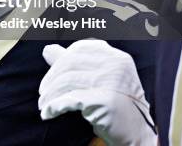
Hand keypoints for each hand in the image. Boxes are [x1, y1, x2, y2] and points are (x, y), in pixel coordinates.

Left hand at [38, 40, 156, 145]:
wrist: (138, 134)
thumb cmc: (117, 105)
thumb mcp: (100, 78)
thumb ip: (75, 62)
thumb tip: (47, 49)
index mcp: (116, 57)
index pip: (81, 48)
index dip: (62, 58)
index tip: (53, 74)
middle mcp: (116, 66)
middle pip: (71, 63)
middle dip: (51, 78)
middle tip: (43, 92)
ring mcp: (111, 83)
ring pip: (67, 82)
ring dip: (50, 95)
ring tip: (44, 104)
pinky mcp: (104, 101)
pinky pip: (70, 100)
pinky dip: (54, 106)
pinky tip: (48, 112)